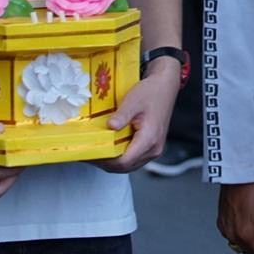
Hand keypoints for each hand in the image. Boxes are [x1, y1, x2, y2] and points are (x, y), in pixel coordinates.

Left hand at [96, 57, 180, 172]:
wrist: (165, 87)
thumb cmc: (151, 92)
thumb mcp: (133, 100)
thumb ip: (122, 115)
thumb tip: (109, 127)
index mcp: (149, 139)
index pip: (124, 161)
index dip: (104, 160)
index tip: (90, 153)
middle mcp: (153, 148)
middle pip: (125, 166)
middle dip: (105, 162)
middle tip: (88, 152)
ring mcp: (153, 149)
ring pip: (129, 165)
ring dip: (111, 161)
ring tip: (96, 150)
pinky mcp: (151, 146)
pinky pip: (133, 158)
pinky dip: (119, 156)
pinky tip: (109, 147)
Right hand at [218, 180, 253, 253]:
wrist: (238, 172)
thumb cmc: (253, 184)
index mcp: (246, 232)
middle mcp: (233, 233)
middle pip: (250, 251)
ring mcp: (225, 228)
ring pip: (240, 244)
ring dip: (249, 239)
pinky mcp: (221, 221)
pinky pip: (231, 235)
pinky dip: (239, 232)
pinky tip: (246, 221)